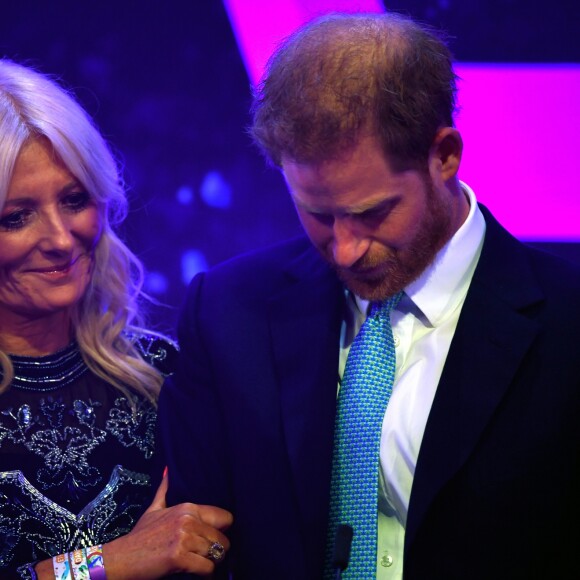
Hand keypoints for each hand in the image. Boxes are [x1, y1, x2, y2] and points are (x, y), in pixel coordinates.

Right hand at [102, 472, 232, 578]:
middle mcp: (188, 520)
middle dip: (218, 550)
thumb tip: (167, 469)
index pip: (225, 517)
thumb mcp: (153, 509)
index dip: (221, 530)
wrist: (121, 558)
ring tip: (201, 563)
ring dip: (212, 562)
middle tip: (206, 555)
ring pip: (217, 553)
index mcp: (187, 507)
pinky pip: (207, 568)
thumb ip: (164, 490)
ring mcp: (183, 538)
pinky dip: (205, 573)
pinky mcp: (179, 557)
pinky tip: (195, 572)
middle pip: (223, 539)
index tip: (212, 538)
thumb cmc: (140, 536)